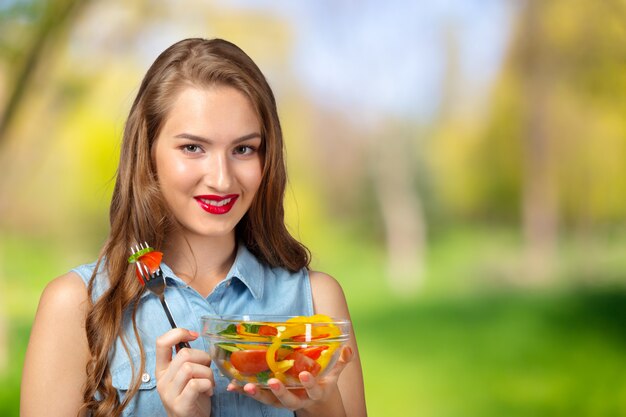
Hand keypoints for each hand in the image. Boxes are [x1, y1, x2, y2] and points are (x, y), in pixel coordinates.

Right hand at [155, 328, 213, 416]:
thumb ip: (186, 358)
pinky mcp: (180, 405)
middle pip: (184, 354)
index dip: (178, 333)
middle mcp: (162, 381)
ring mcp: (169, 394)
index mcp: (162, 369)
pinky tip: (209, 391)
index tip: (194, 335)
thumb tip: (191, 335)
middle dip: (203, 358)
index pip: (161, 342)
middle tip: (207, 369)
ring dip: (207, 373)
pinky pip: (196, 384)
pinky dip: (208, 384)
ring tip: (209, 382)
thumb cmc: (192, 395)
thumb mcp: (185, 374)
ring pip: (190, 368)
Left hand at [227, 345, 352, 412]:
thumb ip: (341, 361)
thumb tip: (348, 346)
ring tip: (246, 386)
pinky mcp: (272, 400)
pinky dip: (245, 391)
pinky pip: (258, 397)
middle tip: (273, 382)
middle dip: (280, 392)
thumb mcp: (334, 374)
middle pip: (289, 399)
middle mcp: (298, 399)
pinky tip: (232, 385)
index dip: (309, 382)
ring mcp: (284, 401)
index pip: (313, 388)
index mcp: (315, 391)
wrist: (316, 405)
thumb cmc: (323, 383)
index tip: (304, 374)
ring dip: (257, 394)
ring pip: (270, 401)